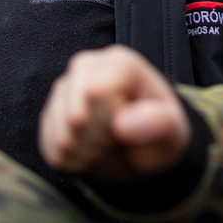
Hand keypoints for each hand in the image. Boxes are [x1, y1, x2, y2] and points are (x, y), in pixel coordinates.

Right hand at [39, 45, 190, 179]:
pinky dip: (71, 160)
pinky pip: (50, 147)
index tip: (127, 126)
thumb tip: (124, 124)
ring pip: (61, 135)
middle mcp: (86, 67)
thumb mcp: (172, 131)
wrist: (140, 149)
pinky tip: (89, 151)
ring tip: (105, 145)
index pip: (95, 91)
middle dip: (98, 140)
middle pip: (75, 116)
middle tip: (117, 140)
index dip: (111, 120)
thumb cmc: (157, 132)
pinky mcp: (50, 113)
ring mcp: (64, 89)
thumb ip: (158, 124)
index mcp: (119, 62)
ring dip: (86, 153)